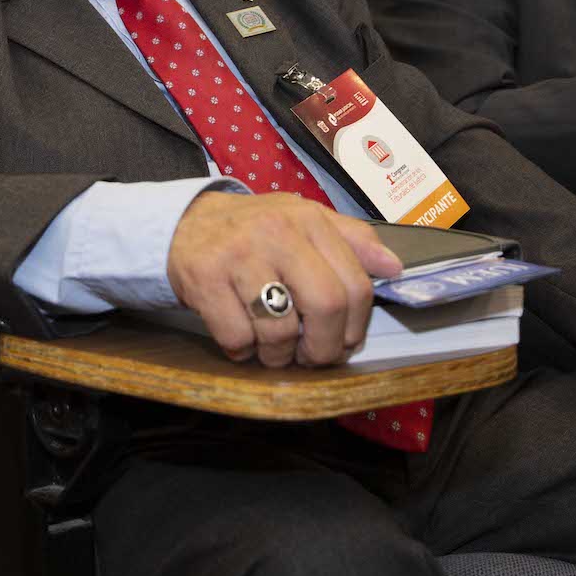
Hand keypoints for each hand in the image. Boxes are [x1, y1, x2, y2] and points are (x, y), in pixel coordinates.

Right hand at [166, 192, 403, 368]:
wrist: (182, 222)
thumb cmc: (253, 230)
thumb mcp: (304, 221)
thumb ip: (352, 241)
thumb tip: (394, 268)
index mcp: (309, 220)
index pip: (355, 285)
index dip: (356, 327)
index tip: (344, 341)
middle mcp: (276, 232)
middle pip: (326, 306)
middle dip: (323, 347)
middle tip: (312, 356)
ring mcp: (239, 255)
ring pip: (280, 330)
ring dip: (279, 355)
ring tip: (272, 347)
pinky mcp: (204, 279)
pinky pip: (238, 338)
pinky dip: (243, 351)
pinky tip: (241, 338)